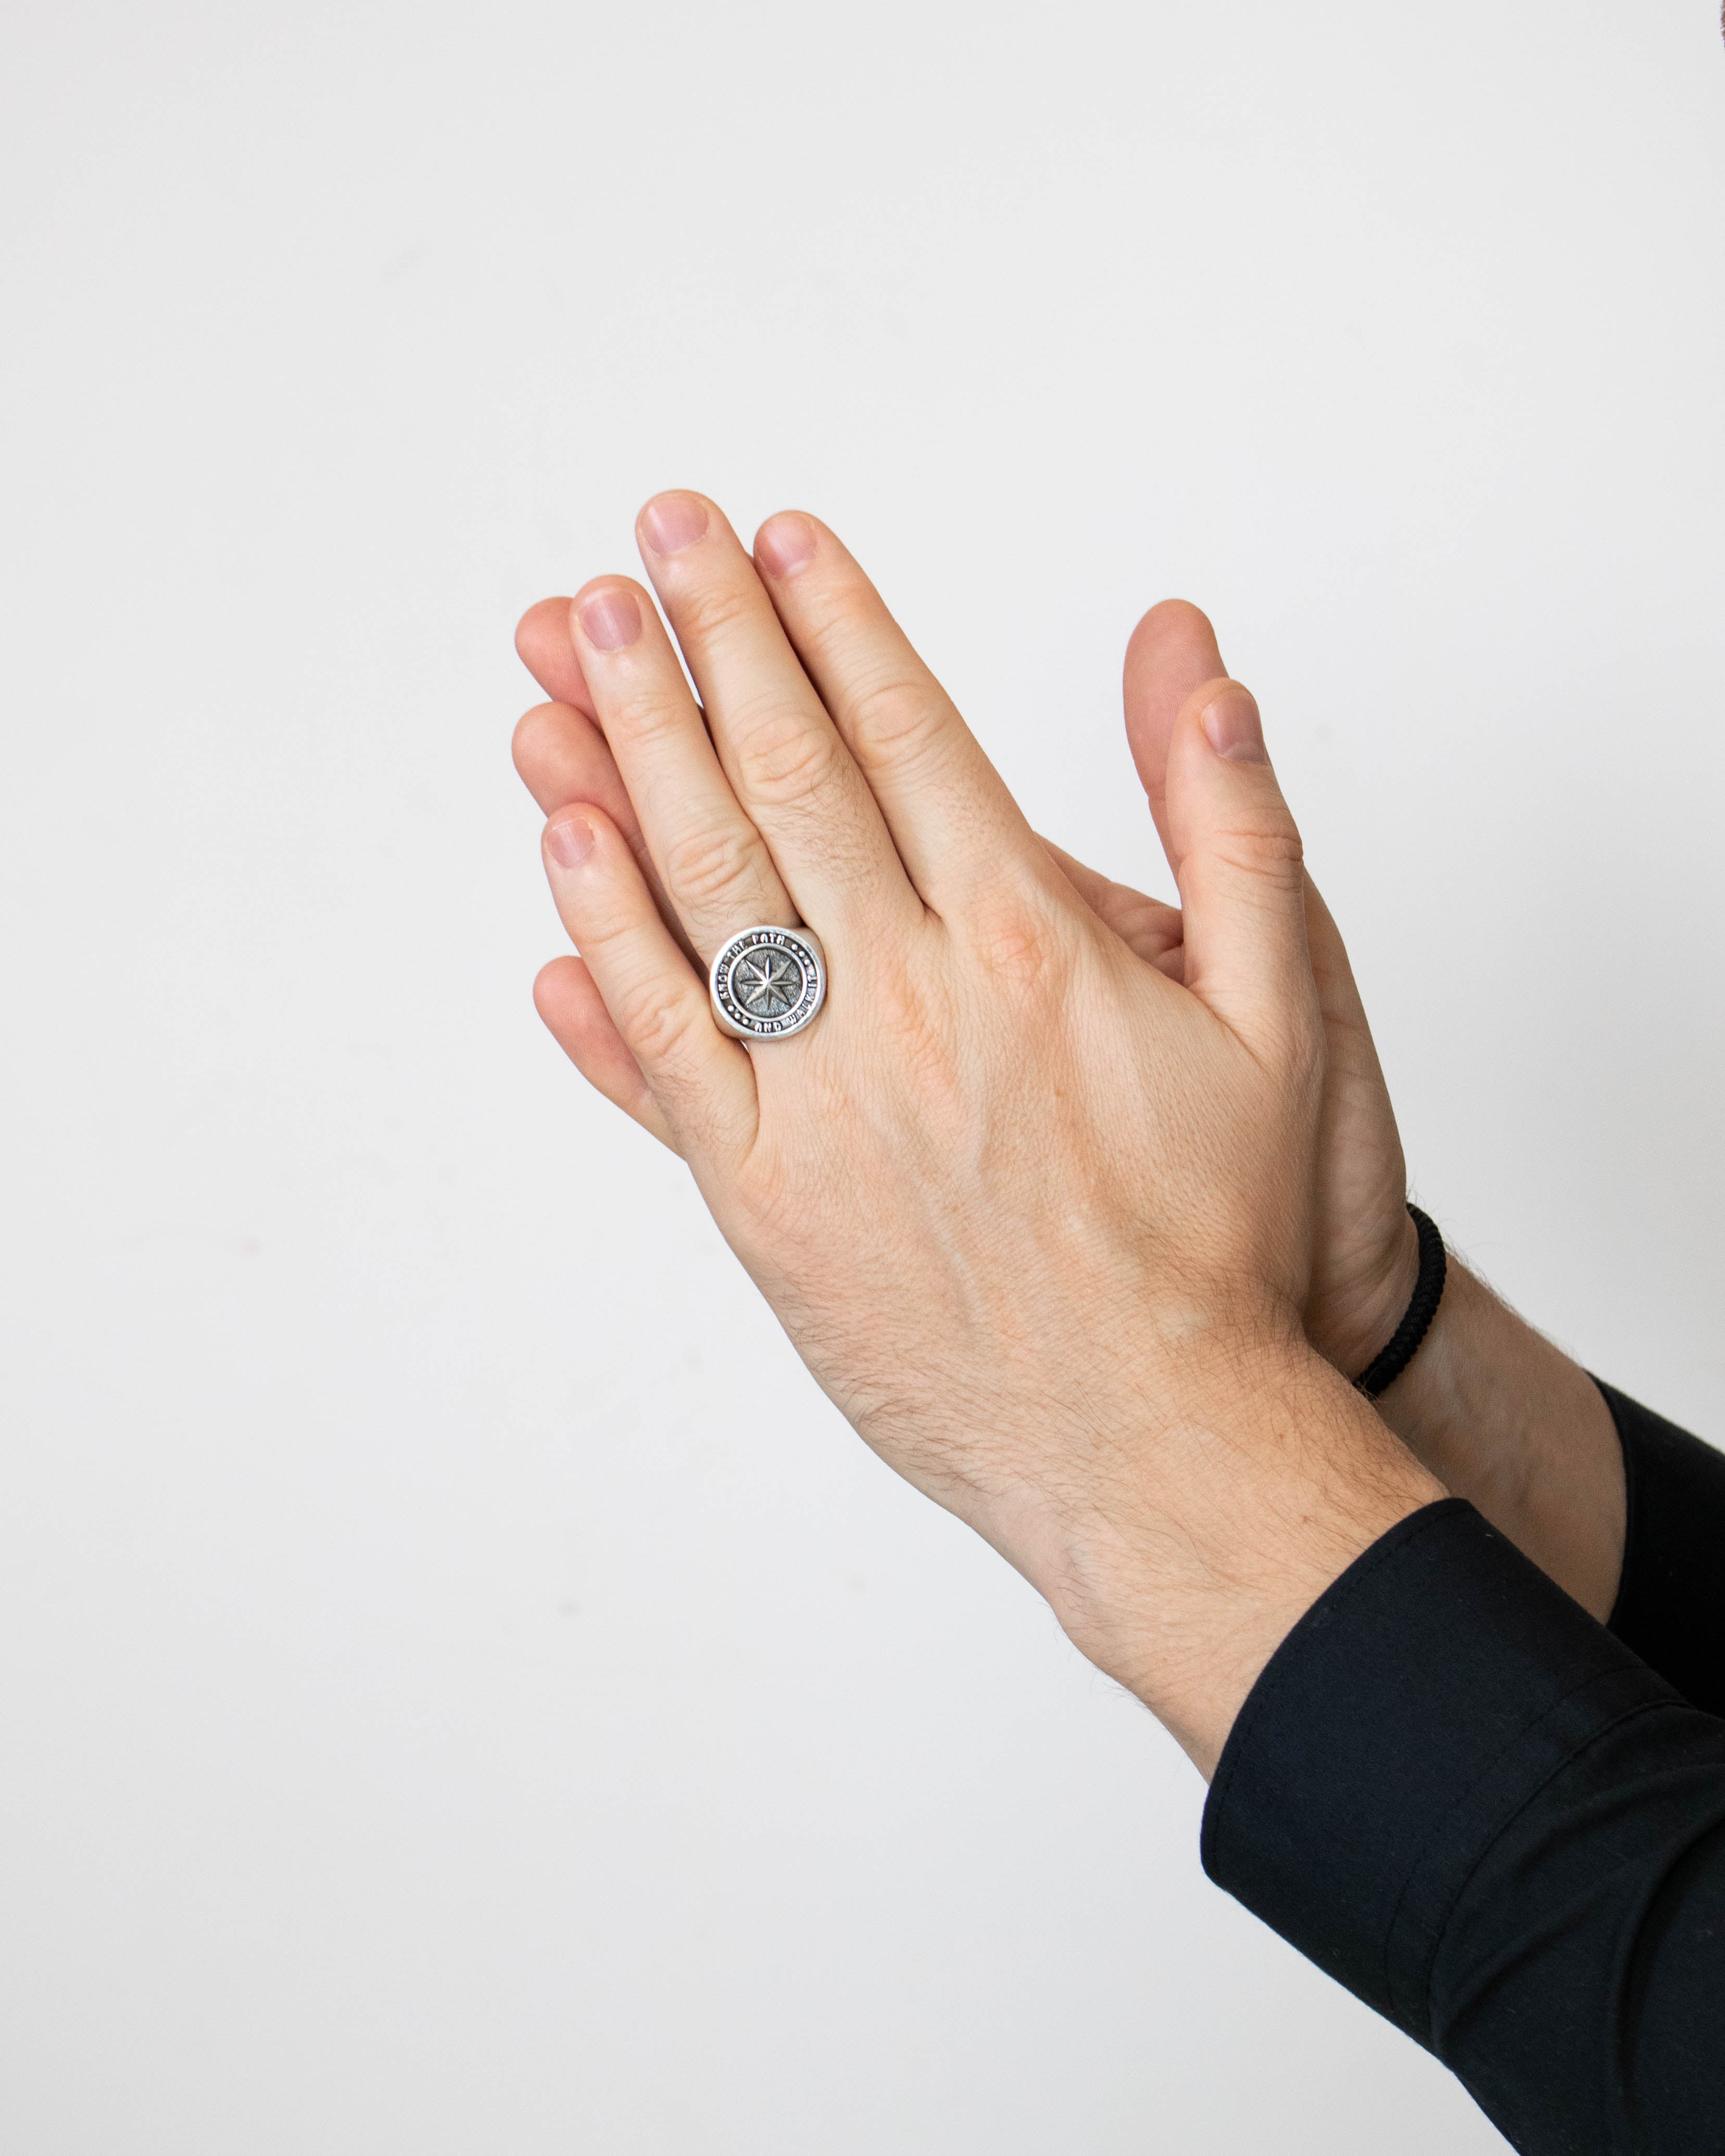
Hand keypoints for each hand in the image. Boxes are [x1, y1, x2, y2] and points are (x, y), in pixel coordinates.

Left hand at [515, 598, 1415, 1383]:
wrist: (1157, 1439)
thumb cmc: (1227, 1237)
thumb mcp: (1283, 1018)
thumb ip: (1236, 834)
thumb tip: (1203, 669)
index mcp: (1032, 945)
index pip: (908, 739)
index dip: (835, 624)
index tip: (775, 540)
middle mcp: (917, 1004)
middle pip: (790, 783)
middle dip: (712, 643)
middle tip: (649, 538)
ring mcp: (829, 1102)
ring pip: (707, 891)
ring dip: (634, 752)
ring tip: (573, 642)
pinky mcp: (768, 1201)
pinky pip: (666, 1050)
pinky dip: (608, 940)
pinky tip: (566, 844)